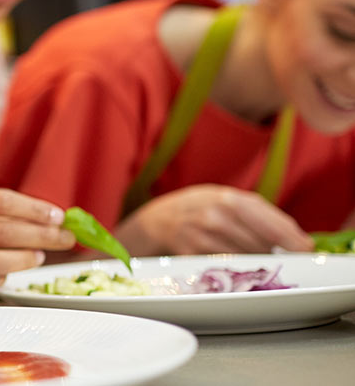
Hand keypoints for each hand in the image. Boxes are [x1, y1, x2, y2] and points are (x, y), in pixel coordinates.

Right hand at [118, 185, 314, 255]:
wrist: (159, 220)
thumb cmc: (201, 207)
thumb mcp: (227, 199)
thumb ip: (258, 213)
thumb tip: (295, 237)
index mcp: (229, 199)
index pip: (270, 222)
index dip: (291, 239)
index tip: (305, 249)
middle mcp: (216, 217)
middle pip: (261, 244)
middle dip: (274, 252)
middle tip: (280, 256)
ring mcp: (202, 237)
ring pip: (245, 258)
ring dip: (256, 261)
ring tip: (255, 258)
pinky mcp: (192, 255)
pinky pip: (225, 266)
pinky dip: (235, 267)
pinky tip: (235, 263)